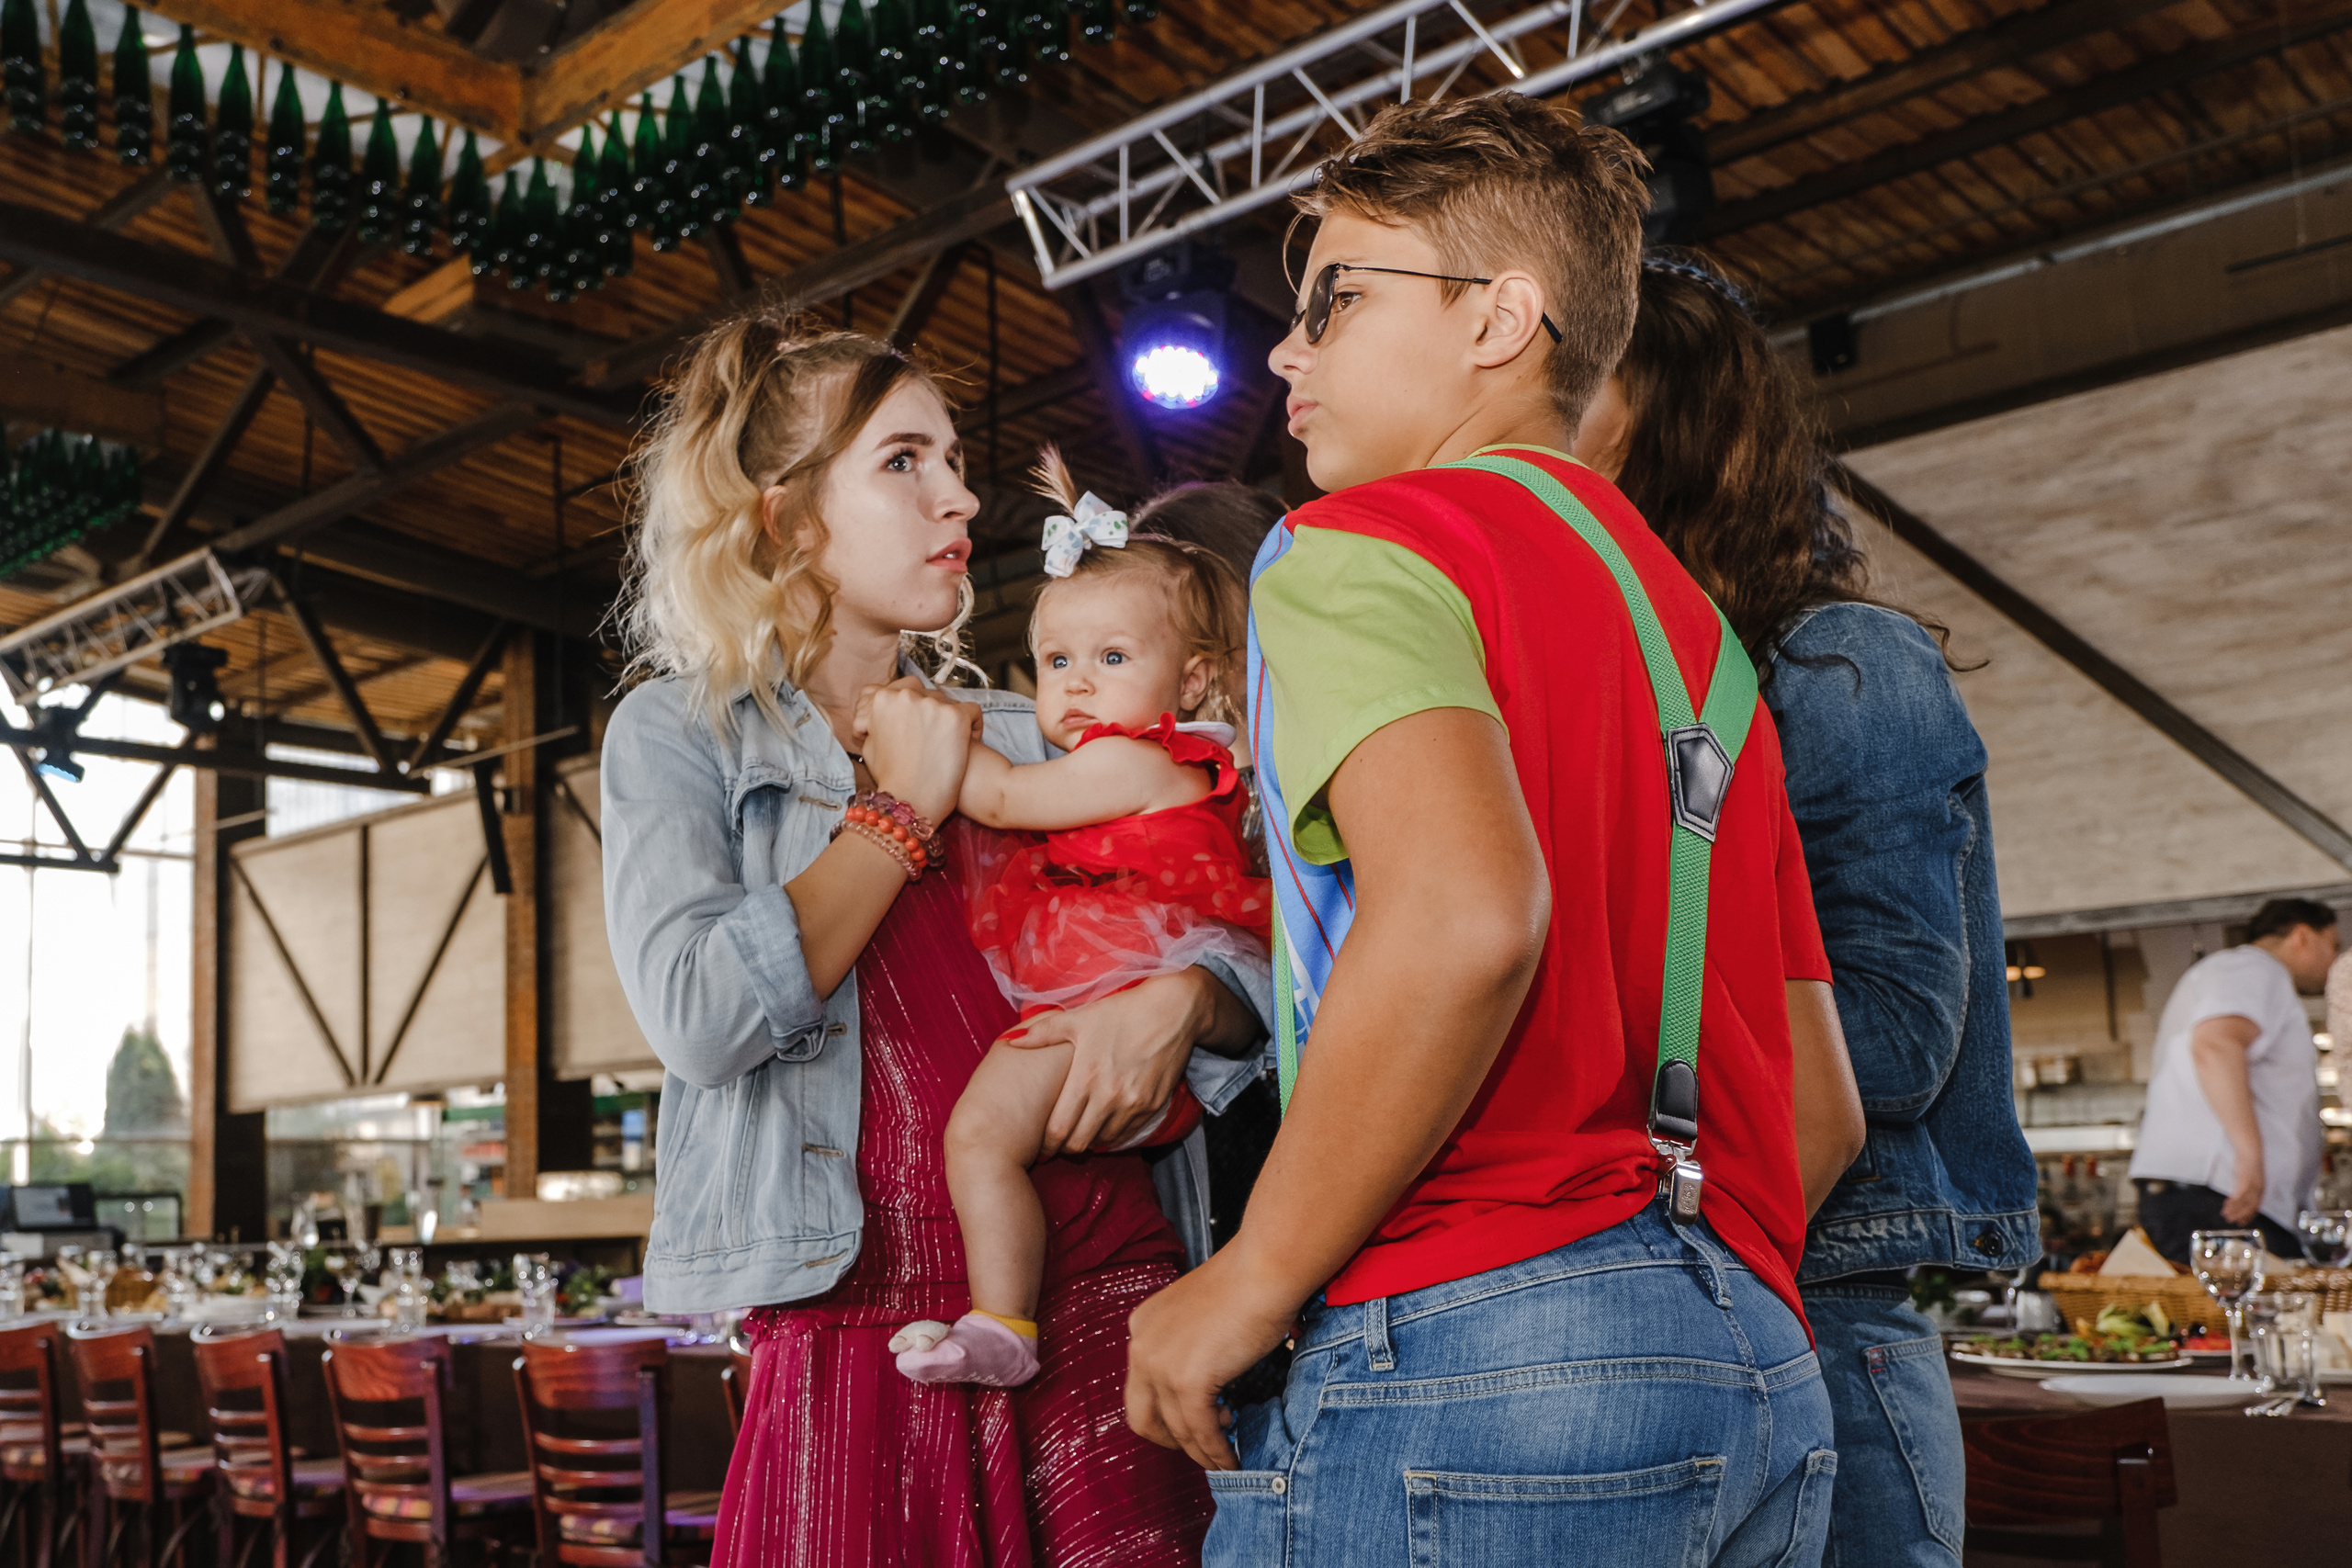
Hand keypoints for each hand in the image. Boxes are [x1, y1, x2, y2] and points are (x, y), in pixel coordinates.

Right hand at [854, 677, 974, 824]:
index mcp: (882, 699)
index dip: (905, 709)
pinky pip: (972, 711)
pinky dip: (972, 725)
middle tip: (929, 735)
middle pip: (924, 693)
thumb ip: (876, 720)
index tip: (909, 725)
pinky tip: (967, 742)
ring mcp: (932, 704)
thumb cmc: (891, 779)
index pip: (897, 689)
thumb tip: (880, 714)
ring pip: (947, 701)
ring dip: (947, 718)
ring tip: (946, 743)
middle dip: (927, 711)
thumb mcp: (870, 744)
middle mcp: (906, 695)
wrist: (909, 802)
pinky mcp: (955, 716)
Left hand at [1000, 969, 1209, 1155]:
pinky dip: (1113, 1136)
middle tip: (1057, 1145)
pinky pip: (1128, 1134)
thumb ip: (1042, 1033)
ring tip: (1081, 1134)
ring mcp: (1133, 1104)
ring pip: (1104, 1142)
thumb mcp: (1079, 1018)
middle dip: (1065, 1148)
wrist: (1172, 1011)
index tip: (1040, 1145)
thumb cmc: (1121, 1012)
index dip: (1046, 1143)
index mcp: (1086, 1076)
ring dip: (1090, 1142)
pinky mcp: (1153, 1106)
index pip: (1058, 1128)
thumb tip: (1010, 1042)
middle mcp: (1109, 1096)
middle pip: (1079, 1142)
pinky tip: (1105, 1127)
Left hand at [1125, 1246, 1300, 1469]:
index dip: (1165, 1414)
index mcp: (1141, 1326)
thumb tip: (1204, 1385)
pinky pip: (1199, 1431)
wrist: (1264, 1269)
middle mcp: (1140, 1346)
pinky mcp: (1186, 1381)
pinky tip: (1231, 1457)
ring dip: (1200, 1451)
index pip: (1140, 1388)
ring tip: (1224, 1456)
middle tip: (1200, 1445)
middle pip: (1141, 1416)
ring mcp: (1160, 1365)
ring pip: (1174, 1430)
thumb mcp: (1200, 1316)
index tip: (1192, 1423)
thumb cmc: (1246, 1284)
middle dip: (1170, 1440)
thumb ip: (1189, 1347)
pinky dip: (1215, 1451)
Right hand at [2223, 1160, 2264, 1225]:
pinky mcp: (2244, 1182)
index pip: (2256, 1206)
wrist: (2250, 1150)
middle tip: (2234, 1222)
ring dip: (2235, 1211)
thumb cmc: (2248, 1161)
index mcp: (2261, 1188)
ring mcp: (2252, 1186)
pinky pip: (2238, 1196)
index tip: (2243, 1221)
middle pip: (2250, 1207)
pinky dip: (2232, 1202)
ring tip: (2226, 1216)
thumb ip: (2247, 1184)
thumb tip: (2241, 1192)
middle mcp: (2258, 1189)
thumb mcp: (2250, 1176)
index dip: (2249, 1215)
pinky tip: (2226, 1205)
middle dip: (2242, 1215)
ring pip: (2244, 1203)